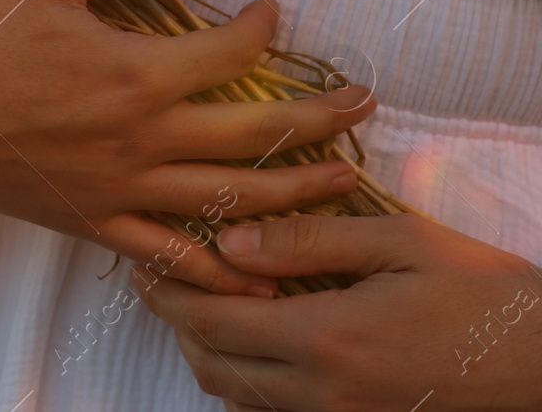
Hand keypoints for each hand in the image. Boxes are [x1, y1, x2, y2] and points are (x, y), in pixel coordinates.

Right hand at [0, 0, 375, 296]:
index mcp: (139, 73)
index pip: (232, 53)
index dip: (264, 26)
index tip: (269, 9)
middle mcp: (143, 139)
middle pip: (257, 135)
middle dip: (320, 116)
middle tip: (363, 103)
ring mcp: (120, 189)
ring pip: (229, 200)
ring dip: (295, 190)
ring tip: (341, 180)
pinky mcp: (90, 221)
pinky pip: (168, 255)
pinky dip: (216, 269)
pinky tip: (253, 277)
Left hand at [137, 213, 541, 410]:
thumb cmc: (484, 293)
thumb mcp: (402, 243)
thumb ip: (309, 240)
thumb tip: (232, 240)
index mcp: (328, 339)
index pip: (212, 321)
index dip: (168, 289)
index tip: (149, 254)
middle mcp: (323, 392)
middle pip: (211, 364)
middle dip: (175, 318)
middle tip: (161, 274)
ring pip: (235, 395)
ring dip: (207, 349)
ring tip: (203, 298)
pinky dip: (244, 377)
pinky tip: (254, 335)